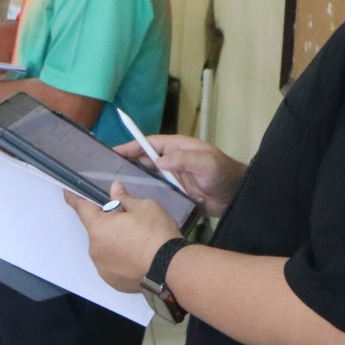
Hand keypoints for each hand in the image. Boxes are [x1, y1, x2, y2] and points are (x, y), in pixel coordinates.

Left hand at [67, 182, 180, 293]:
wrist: (172, 269)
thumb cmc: (157, 234)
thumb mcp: (145, 207)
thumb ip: (125, 199)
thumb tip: (114, 189)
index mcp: (98, 227)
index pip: (81, 208)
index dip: (74, 198)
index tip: (68, 192)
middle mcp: (95, 249)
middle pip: (98, 231)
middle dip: (109, 225)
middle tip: (132, 224)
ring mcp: (103, 268)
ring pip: (106, 249)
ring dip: (116, 244)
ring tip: (139, 245)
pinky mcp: (113, 282)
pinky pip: (113, 266)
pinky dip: (121, 261)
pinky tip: (138, 259)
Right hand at [112, 135, 245, 217]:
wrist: (237, 197)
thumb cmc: (224, 174)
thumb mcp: (206, 163)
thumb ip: (183, 159)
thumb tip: (158, 161)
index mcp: (178, 148)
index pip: (149, 144)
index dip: (131, 146)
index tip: (114, 150)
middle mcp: (173, 161)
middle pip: (145, 159)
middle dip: (127, 163)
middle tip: (107, 170)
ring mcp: (174, 177)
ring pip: (148, 176)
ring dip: (134, 179)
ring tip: (115, 187)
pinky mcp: (176, 192)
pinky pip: (156, 191)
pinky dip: (145, 193)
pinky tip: (134, 201)